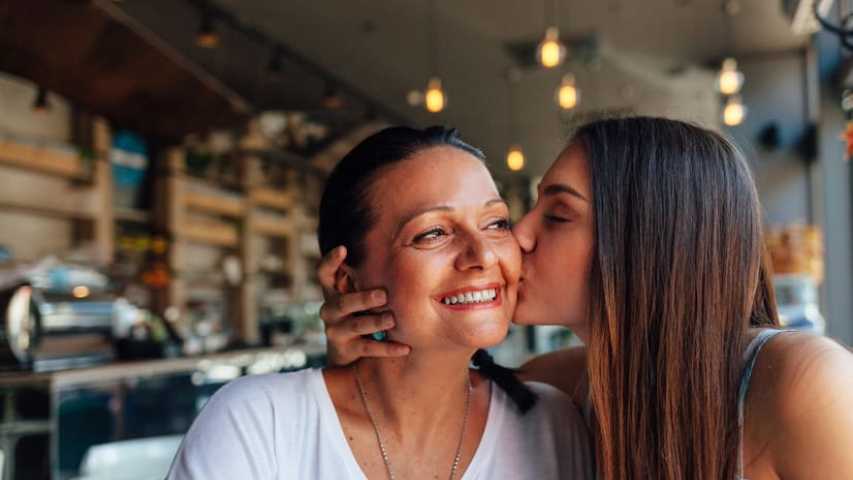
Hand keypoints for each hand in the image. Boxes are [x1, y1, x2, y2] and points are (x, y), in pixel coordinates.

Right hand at [317, 246, 410, 365]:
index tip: (343, 248)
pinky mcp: (345, 350)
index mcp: (332, 293)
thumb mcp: (358, 297)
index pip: (324, 274)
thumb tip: (401, 256)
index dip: (330, 261)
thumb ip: (368, 282)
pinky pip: (369, 348)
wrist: (346, 356)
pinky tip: (405, 347)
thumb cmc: (359, 315)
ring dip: (375, 322)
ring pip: (356, 325)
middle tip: (383, 295)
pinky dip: (388, 348)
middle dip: (363, 299)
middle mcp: (330, 311)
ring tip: (392, 320)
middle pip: (343, 303)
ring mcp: (336, 331)